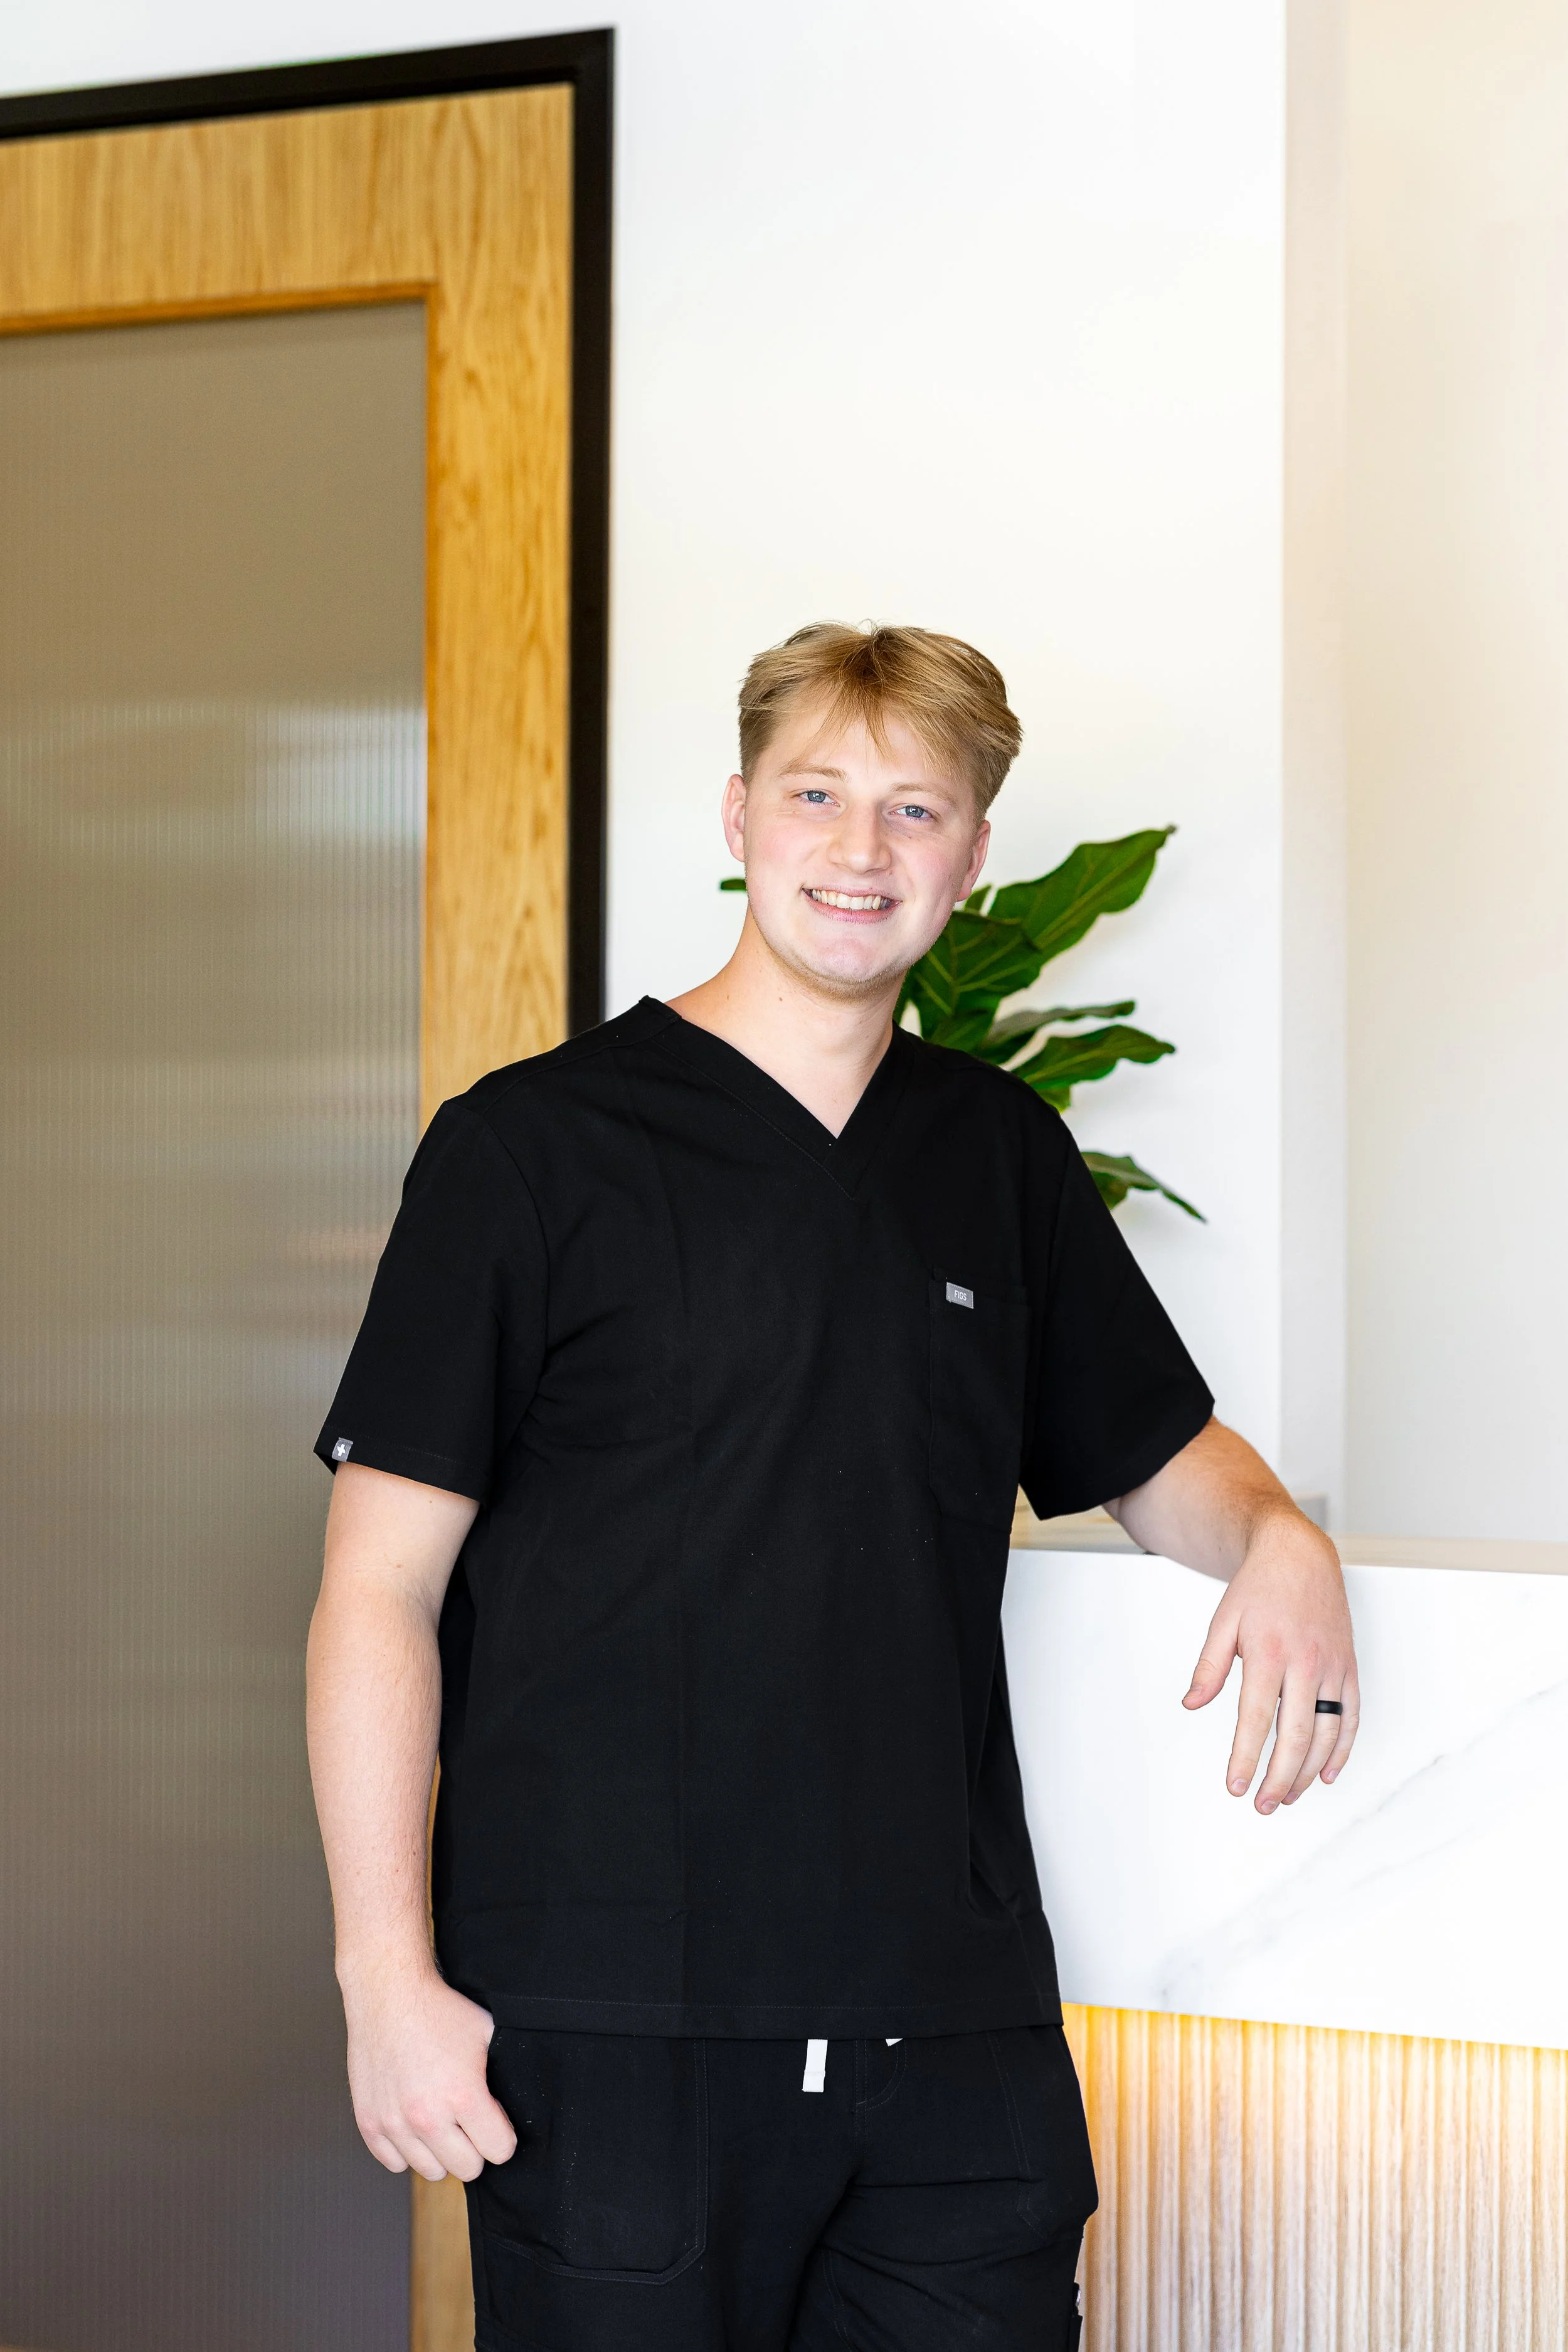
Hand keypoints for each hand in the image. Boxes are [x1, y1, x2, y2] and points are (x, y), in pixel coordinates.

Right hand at [341, 1959, 517, 2180]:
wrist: (389, 1995)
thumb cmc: (440, 2011)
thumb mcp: (487, 2035)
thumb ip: (504, 2075)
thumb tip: (521, 2102)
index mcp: (463, 2095)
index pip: (499, 2152)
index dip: (502, 2135)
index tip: (494, 2120)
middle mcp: (427, 2116)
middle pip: (467, 2169)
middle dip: (474, 2148)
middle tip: (468, 2121)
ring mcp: (395, 2123)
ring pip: (431, 2171)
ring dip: (439, 2150)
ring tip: (439, 2117)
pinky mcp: (369, 2123)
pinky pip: (395, 2163)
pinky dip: (406, 2149)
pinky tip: (413, 2122)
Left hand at [1182, 1514, 1358, 1813]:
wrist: (1299, 1555)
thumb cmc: (1258, 1588)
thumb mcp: (1223, 1621)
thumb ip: (1209, 1666)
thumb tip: (1192, 1704)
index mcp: (1269, 1653)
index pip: (1255, 1718)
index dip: (1245, 1757)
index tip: (1235, 1786)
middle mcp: (1305, 1663)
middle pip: (1295, 1735)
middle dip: (1280, 1777)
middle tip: (1263, 1805)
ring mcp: (1332, 1667)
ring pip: (1326, 1732)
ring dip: (1308, 1771)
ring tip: (1289, 1796)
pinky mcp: (1348, 1668)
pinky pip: (1350, 1717)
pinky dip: (1342, 1749)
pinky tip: (1326, 1774)